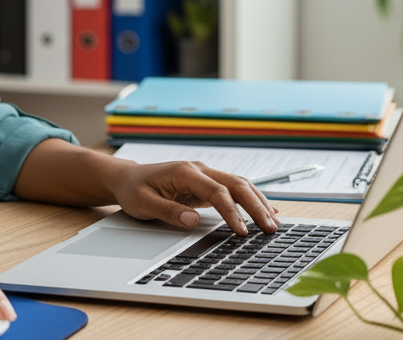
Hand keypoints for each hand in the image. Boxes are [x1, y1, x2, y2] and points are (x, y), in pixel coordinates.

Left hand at [106, 160, 279, 235]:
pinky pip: (234, 191)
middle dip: (256, 206)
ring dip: (259, 202)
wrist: (127, 178)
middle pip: (236, 184)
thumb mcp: (143, 204)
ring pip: (240, 185)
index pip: (217, 192)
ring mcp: (205, 175)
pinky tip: (267, 210)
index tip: (242, 232)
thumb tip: (193, 221)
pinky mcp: (207, 184)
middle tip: (270, 228)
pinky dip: (252, 200)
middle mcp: (199, 170)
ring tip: (275, 223)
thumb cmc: (134, 190)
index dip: (232, 212)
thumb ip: (168, 211)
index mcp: (185, 172)